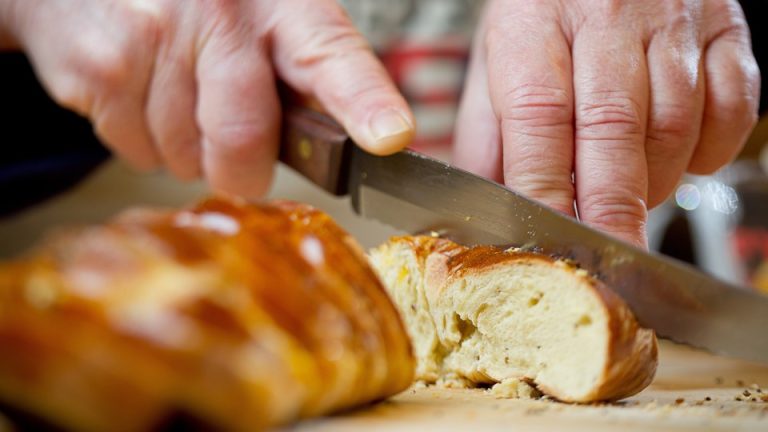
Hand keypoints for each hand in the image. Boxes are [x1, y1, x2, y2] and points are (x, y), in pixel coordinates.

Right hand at [0, 0, 413, 196]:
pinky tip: (140, 91)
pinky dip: (142, 139)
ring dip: (186, 149)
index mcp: (283, 5)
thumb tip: (339, 150)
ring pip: (184, 156)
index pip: (332, 58)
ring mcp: (152, 36)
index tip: (389, 136)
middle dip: (242, 169)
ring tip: (176, 93)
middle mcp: (220, 13)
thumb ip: (301, 76)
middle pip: (243, 141)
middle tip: (237, 150)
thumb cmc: (204, 10)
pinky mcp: (97, 67)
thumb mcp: (267, 20)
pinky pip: (135, 150)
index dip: (364, 102)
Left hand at [454, 0, 759, 247]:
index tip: (545, 238)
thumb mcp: (497, 54)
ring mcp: (675, 20)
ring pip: (675, 126)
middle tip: (605, 261)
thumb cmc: (547, 6)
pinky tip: (677, 161)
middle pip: (614, 129)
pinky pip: (733, 109)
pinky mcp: (726, 28)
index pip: (540, 118)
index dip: (544, 188)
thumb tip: (485, 201)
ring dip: (653, 183)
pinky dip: (709, 152)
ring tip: (626, 202)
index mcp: (536, 19)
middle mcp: (609, 15)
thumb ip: (489, 128)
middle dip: (610, 210)